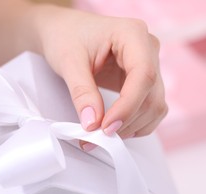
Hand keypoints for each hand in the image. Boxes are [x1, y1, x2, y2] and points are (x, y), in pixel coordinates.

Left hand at [32, 7, 167, 145]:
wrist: (63, 32)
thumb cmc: (66, 36)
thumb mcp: (68, 62)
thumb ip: (82, 93)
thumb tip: (92, 124)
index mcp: (132, 34)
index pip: (143, 75)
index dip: (127, 106)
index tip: (106, 127)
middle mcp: (147, 49)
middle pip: (151, 95)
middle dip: (126, 121)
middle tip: (96, 138)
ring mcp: (148, 66)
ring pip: (154, 106)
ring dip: (130, 127)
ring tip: (100, 136)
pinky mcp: (141, 81)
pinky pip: (149, 108)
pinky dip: (134, 124)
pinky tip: (113, 129)